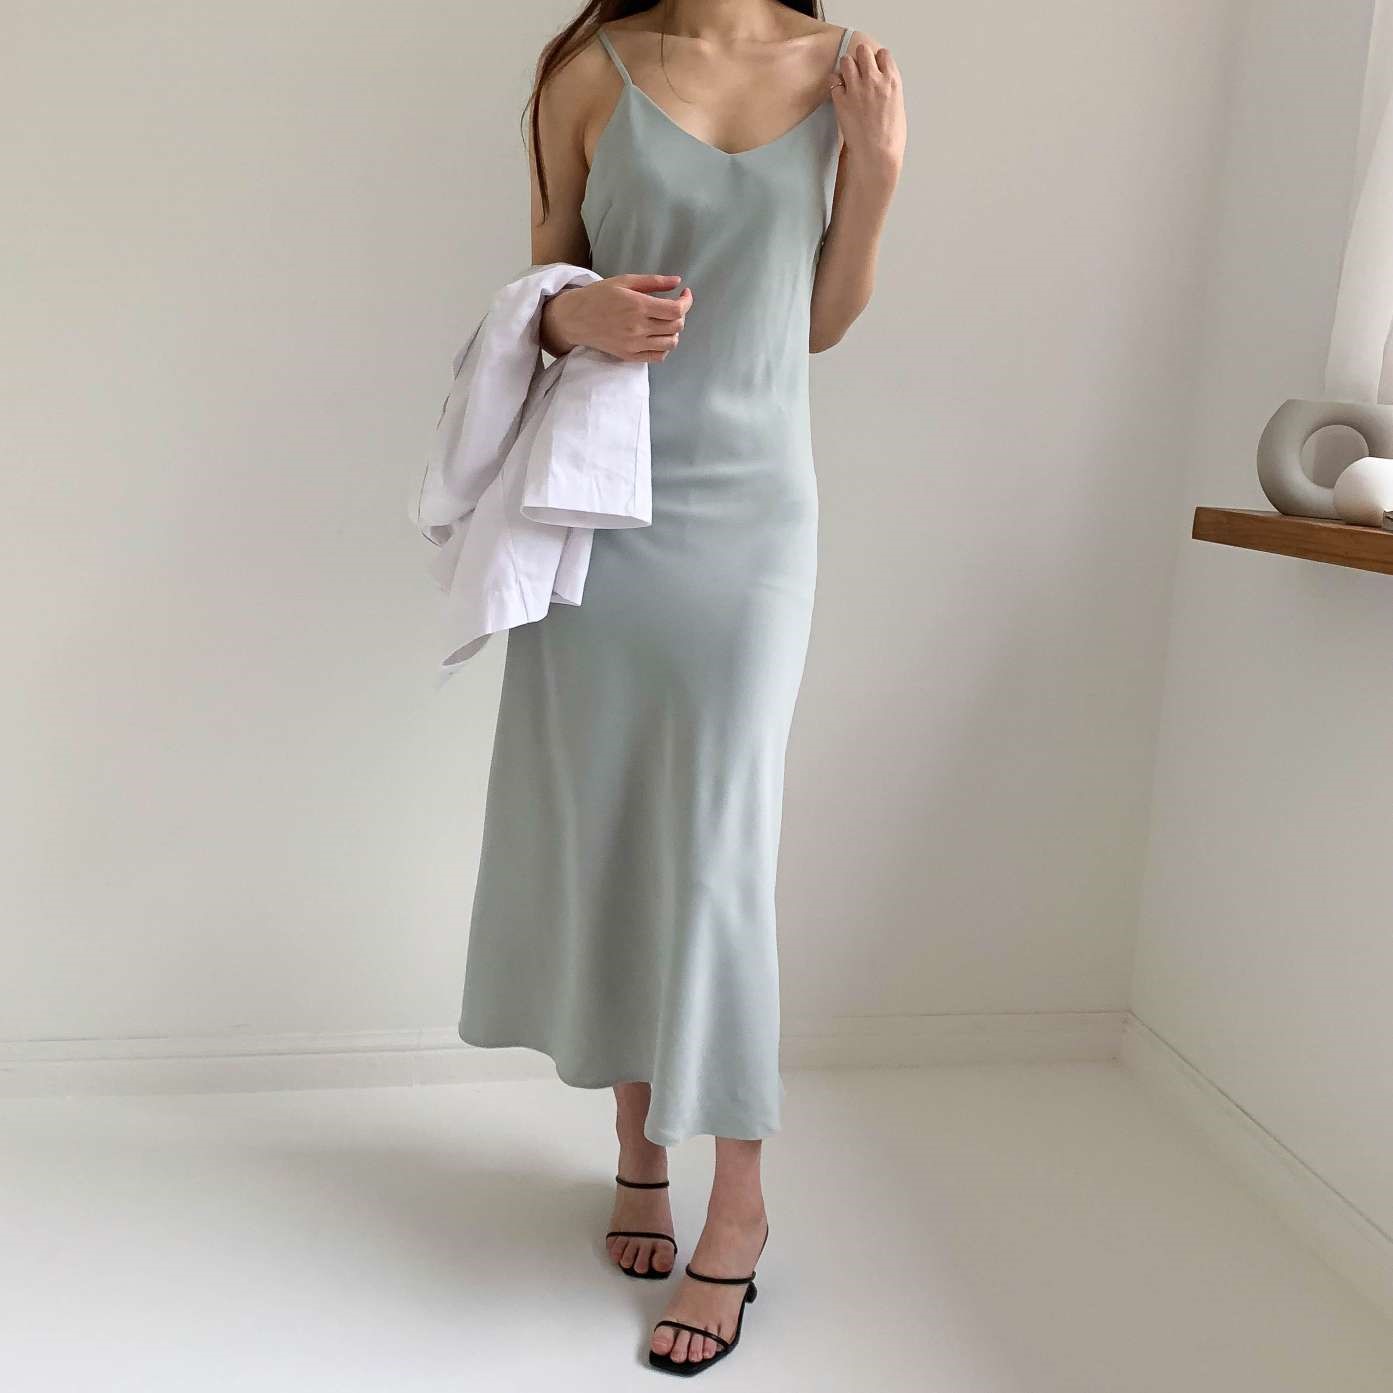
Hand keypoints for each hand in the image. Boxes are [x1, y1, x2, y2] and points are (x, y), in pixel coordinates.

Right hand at [542, 273, 691, 361]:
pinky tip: (659, 336)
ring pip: (670, 343)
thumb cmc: (599, 296)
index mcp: (638, 306)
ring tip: (666, 322)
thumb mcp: (625, 281)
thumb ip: (653, 282)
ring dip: (674, 331)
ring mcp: (634, 345)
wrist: (575, 318)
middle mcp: (638, 328)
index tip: (685, 294)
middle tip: (673, 306)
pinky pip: (658, 356)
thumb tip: (677, 281)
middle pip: (676, 326)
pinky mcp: (629, 356)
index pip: (676, 310)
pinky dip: (664, 347)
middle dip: (681, 314)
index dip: (687, 302)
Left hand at [830, 41, 905, 183]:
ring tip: (847, 78)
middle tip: (859, 69)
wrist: (877, 154)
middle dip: (860, 57)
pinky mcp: (841, 101)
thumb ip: (890, 90)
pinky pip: (833, 80)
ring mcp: (857, 89)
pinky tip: (838, 91)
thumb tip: (884, 85)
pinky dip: (835, 82)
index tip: (875, 67)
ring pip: (846, 60)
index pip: (883, 54)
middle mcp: (874, 80)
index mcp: (892, 81)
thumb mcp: (898, 107)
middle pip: (863, 51)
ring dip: (846, 66)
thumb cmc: (891, 138)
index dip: (878, 59)